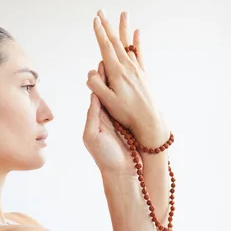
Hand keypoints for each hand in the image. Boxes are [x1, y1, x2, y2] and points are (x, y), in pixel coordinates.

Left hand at [83, 61, 140, 176]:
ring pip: (120, 97)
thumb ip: (93, 116)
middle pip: (109, 91)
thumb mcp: (93, 136)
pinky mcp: (130, 126)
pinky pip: (129, 107)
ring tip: (127, 66)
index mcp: (96, 118)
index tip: (102, 63)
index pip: (97, 93)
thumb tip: (94, 96)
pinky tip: (137, 85)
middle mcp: (107, 117)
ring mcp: (120, 120)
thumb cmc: (105, 157)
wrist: (122, 173)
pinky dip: (131, 95)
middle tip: (116, 58)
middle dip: (112, 76)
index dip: (100, 79)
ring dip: (123, 83)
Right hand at [86, 10, 162, 143]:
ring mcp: (136, 69)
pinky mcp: (143, 74)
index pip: (105, 48)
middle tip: (101, 12)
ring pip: (127, 44)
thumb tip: (90, 72)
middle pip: (115, 42)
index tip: (94, 20)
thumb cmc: (127, 113)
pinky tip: (137, 33)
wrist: (150, 120)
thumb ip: (96, 86)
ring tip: (123, 14)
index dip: (99, 33)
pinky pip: (139, 53)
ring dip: (123, 29)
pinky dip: (137, 42)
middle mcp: (127, 67)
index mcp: (116, 72)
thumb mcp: (107, 102)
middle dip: (107, 26)